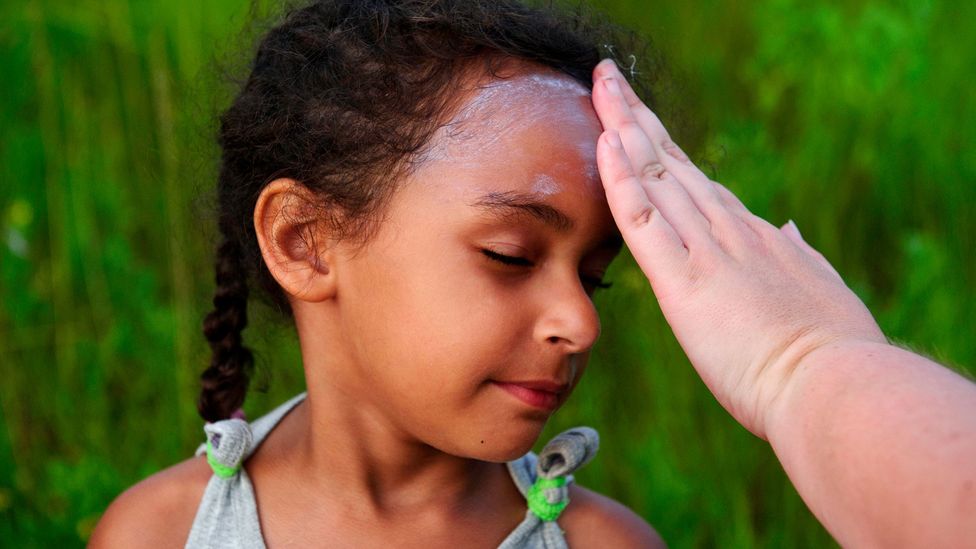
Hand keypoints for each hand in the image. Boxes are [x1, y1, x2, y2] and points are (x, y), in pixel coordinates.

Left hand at [590, 59, 886, 437]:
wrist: (832, 387)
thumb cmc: (832, 350)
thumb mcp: (817, 290)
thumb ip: (797, 254)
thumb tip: (788, 228)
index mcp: (752, 237)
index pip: (695, 182)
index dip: (663, 149)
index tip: (639, 122)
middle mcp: (728, 232)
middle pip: (671, 163)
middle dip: (636, 118)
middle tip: (607, 79)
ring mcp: (708, 252)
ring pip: (656, 177)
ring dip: (623, 130)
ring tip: (600, 87)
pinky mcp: (687, 283)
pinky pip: (646, 222)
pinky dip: (623, 182)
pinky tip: (606, 145)